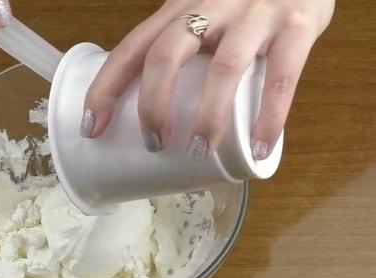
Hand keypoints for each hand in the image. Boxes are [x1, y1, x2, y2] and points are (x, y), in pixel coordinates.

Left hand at [80, 0, 334, 160]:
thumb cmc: (245, 2)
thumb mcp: (203, 14)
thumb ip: (180, 49)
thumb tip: (155, 113)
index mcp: (179, 9)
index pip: (131, 48)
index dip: (105, 88)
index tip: (90, 128)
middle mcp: (210, 6)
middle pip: (166, 54)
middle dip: (152, 105)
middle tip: (153, 145)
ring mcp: (254, 14)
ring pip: (224, 67)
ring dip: (207, 116)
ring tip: (198, 153)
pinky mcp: (297, 24)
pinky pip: (281, 76)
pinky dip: (270, 117)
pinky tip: (260, 149)